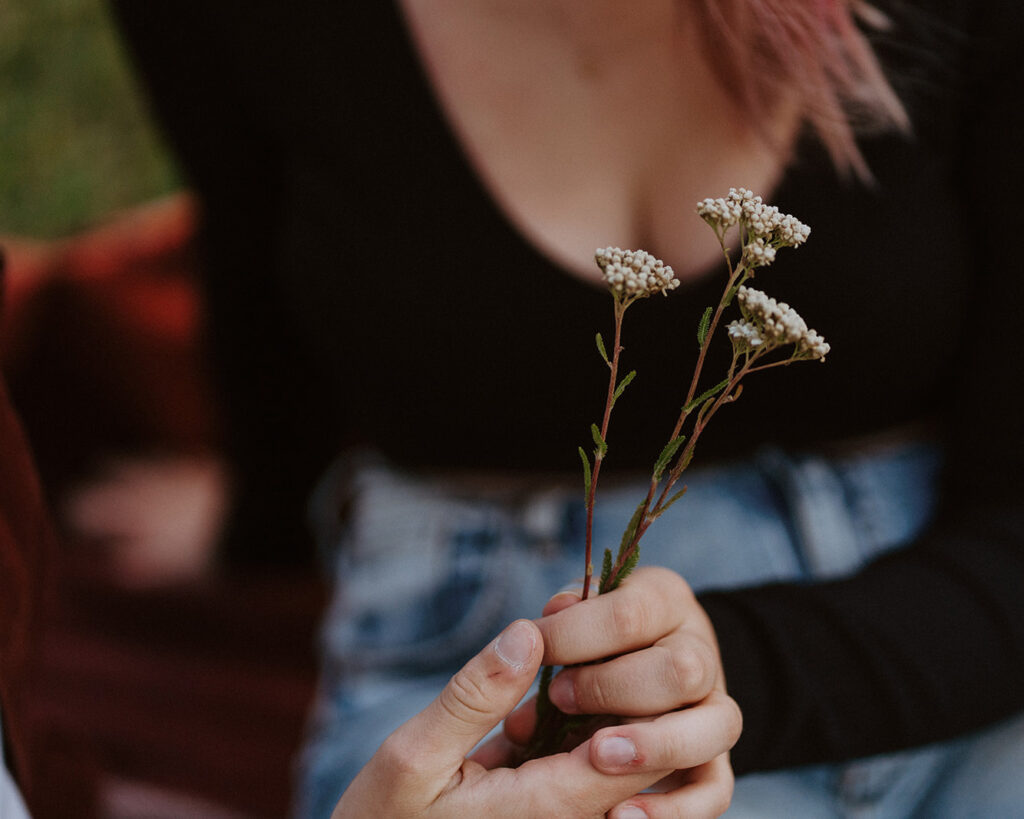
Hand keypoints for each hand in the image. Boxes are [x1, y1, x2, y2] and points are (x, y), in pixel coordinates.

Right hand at [332, 619, 675, 817]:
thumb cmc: (381, 818)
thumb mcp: (412, 756)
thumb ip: (475, 699)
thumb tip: (529, 634)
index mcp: (542, 812)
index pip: (627, 757)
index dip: (629, 693)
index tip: (607, 640)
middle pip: (632, 757)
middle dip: (619, 691)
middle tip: (592, 634)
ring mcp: (556, 815)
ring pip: (611, 756)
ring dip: (598, 703)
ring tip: (572, 649)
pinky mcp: (544, 805)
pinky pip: (580, 762)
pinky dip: (572, 721)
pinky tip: (547, 680)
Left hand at [489, 567, 741, 817]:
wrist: (635, 665)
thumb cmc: (591, 635)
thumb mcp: (579, 611)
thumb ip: (563, 619)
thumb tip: (537, 627)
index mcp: (664, 600)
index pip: (628, 614)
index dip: (573, 634)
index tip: (533, 648)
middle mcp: (701, 651)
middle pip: (683, 669)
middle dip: (613, 687)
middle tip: (559, 697)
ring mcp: (713, 709)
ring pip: (717, 726)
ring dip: (655, 743)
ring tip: (597, 756)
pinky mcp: (712, 764)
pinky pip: (715, 790)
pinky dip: (674, 807)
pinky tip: (620, 814)